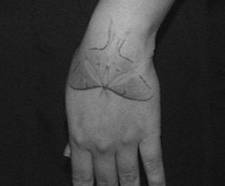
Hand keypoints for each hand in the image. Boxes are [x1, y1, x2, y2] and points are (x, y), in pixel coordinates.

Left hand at [67, 25, 163, 185]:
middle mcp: (102, 146)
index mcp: (80, 138)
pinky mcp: (149, 131)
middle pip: (106, 182)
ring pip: (129, 178)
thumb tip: (67, 156)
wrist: (114, 53)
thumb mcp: (72, 100)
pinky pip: (154, 163)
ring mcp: (127, 141)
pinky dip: (157, 180)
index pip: (82, 177)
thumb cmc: (89, 69)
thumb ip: (72, 133)